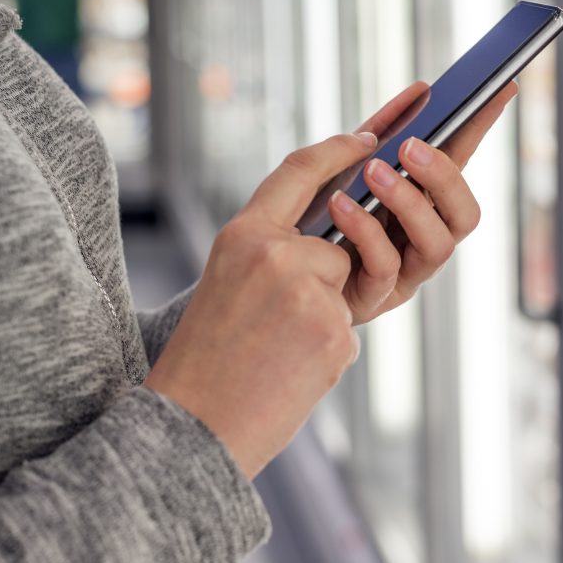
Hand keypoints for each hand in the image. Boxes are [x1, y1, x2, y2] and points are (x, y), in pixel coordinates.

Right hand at [144, 131, 379, 478]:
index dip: (340, 149)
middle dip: (326, 275)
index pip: (300, 169)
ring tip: (276, 349)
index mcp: (243, 234)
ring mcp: (306, 292)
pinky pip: (347, 329)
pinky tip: (289, 371)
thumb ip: (274, 248)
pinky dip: (325, 352)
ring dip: (323, 318)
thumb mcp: (228, 280)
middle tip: (282, 314)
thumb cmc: (208, 356)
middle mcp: (274, 253)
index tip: (370, 137)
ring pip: (345, 289)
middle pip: (336, 244)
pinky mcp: (332, 333)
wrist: (192, 425)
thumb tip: (335, 236)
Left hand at [328, 80, 518, 323]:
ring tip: (373, 173)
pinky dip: (365, 229)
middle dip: (445, 177)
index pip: (461, 163)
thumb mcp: (344, 165)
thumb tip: (421, 92)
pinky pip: (386, 266)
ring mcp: (405, 272)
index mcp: (421, 204)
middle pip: (466, 213)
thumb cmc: (311, 216)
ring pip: (439, 244)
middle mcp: (422, 239)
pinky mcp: (378, 297)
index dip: (482, 129)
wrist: (267, 272)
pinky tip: (340, 204)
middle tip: (410, 147)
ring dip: (409, 202)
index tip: (501, 86)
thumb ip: (379, 132)